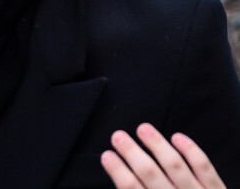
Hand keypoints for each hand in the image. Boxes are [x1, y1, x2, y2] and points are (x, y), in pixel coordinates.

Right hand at [101, 123, 225, 187]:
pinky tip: (177, 137)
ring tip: (143, 129)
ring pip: (175, 166)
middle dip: (132, 153)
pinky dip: (192, 151)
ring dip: (157, 145)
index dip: (118, 172)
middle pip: (150, 174)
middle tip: (118, 136)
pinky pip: (205, 168)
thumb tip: (121, 184)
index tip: (107, 156)